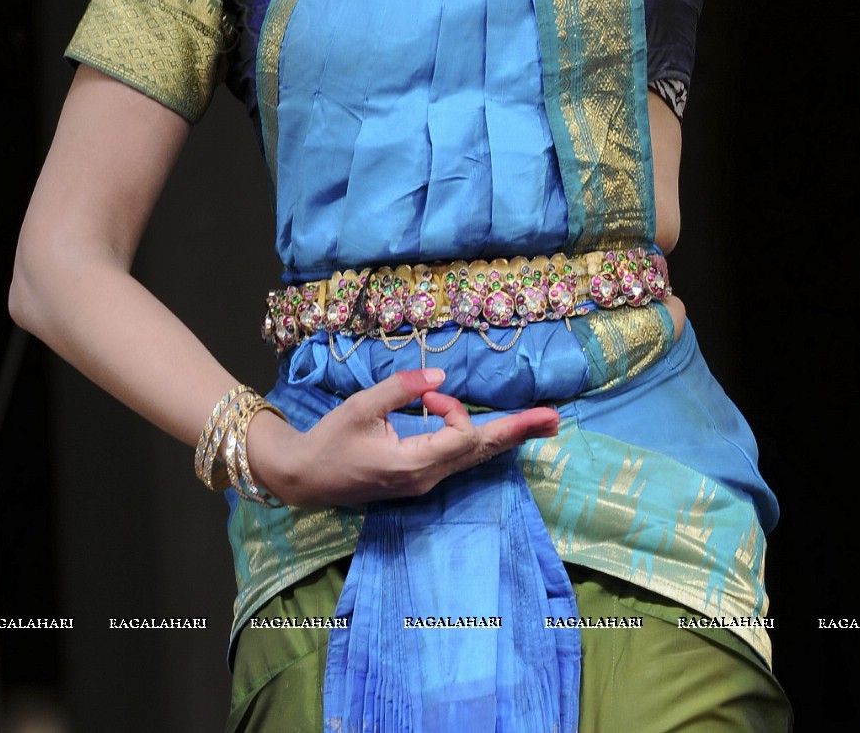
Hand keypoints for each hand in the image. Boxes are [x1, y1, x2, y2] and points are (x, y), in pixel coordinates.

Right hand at [245, 367, 560, 509]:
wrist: (305, 479)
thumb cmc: (330, 441)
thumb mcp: (360, 408)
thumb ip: (401, 390)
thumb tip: (442, 376)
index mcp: (412, 464)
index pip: (460, 436)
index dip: (453, 409)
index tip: (429, 395)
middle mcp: (426, 478)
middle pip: (481, 451)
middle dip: (518, 432)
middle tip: (555, 419)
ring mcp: (425, 482)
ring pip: (474, 456)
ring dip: (506, 435)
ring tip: (543, 423)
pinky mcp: (420, 478)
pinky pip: (459, 457)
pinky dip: (481, 440)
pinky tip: (502, 433)